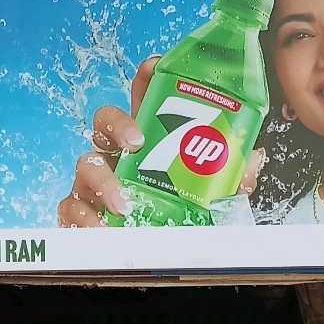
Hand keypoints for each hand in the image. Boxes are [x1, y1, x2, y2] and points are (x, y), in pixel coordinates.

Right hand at [57, 56, 261, 225]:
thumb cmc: (180, 215)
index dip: (145, 79)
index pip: (142, 99)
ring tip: (124, 203)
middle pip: (104, 121)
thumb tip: (253, 157)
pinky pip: (70, 206)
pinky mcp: (82, 211)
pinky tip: (100, 228)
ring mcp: (96, 182)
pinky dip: (82, 217)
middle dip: (117, 124)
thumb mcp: (214, 195)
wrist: (160, 255)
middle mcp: (118, 156)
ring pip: (85, 164)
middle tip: (136, 142)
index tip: (153, 68)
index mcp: (149, 142)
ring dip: (103, 180)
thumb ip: (232, 176)